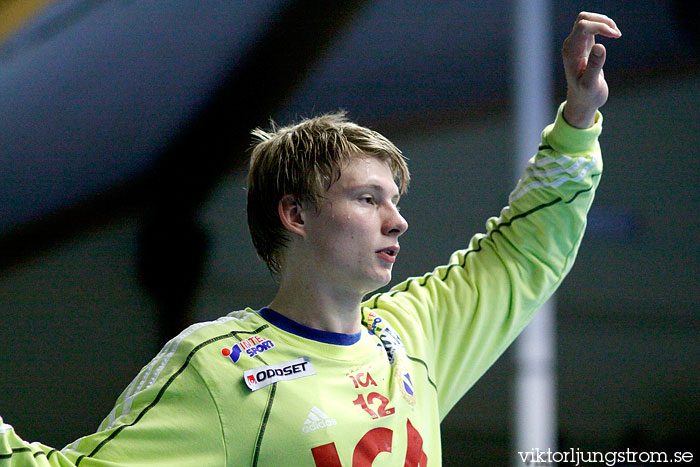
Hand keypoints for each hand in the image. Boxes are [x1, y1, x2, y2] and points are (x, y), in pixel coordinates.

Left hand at [562, 12, 620, 127]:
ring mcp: (577, 45)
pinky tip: (613, 36)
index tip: (615, 36)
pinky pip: (592, 27)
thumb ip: (594, 65)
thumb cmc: (586, 96)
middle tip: (616, 34)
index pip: (583, 26)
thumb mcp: (591, 84)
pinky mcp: (584, 46)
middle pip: (584, 18)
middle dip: (602, 20)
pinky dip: (604, 27)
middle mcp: (571, 45)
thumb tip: (600, 46)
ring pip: (588, 20)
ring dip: (604, 22)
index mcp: (571, 52)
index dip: (600, 26)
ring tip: (616, 34)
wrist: (582, 102)